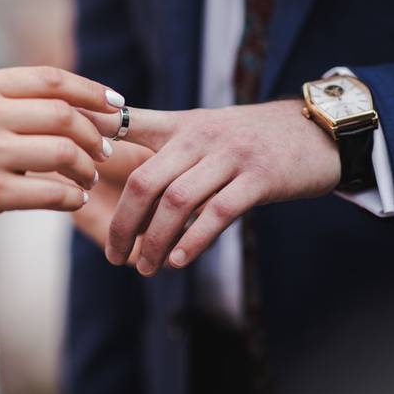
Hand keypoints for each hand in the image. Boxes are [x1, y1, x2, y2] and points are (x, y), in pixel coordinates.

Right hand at [0, 67, 123, 247]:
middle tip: (104, 150)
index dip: (92, 91)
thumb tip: (60, 108)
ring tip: (87, 178)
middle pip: (63, 113)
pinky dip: (71, 197)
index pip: (50, 79)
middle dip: (95, 133)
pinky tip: (72, 200)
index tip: (116, 104)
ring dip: (86, 168)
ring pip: (63, 152)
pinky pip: (50, 193)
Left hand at [85, 100, 340, 274]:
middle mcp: (200, 137)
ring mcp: (231, 156)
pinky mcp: (260, 177)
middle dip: (124, 225)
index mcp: (182, 125)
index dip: (94, 141)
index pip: (126, 127)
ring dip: (156, 242)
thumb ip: (168, 147)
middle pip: (145, 181)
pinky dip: (194, 240)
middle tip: (114, 256)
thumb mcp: (207, 131)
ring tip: (147, 268)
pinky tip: (180, 260)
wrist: (320, 130)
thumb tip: (131, 184)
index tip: (73, 173)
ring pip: (177, 202)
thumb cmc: (255, 139)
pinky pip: (218, 212)